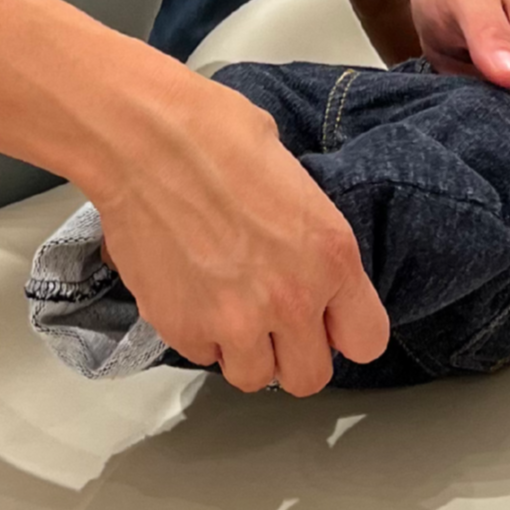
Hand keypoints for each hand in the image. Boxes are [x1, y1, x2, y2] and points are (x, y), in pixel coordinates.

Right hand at [88, 76, 391, 396]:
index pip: (366, 340)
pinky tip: (187, 291)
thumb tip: (296, 245)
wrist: (143, 138)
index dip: (343, 329)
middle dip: (292, 352)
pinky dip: (195, 332)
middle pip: (310, 377)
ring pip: (253, 377)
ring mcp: (235, 322)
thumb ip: (305, 231)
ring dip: (242, 349)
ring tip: (224, 307)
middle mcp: (291, 299)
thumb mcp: (291, 175)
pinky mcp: (183, 328)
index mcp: (330, 255)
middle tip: (270, 319)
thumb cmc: (213, 132)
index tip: (326, 318)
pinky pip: (200, 354)